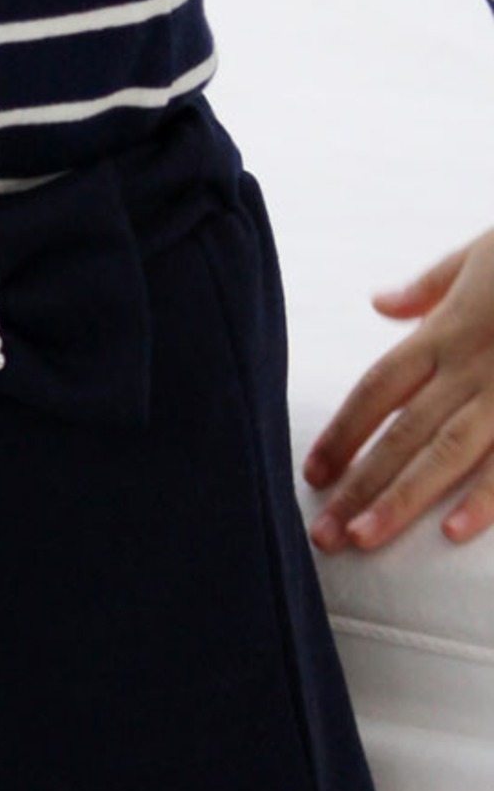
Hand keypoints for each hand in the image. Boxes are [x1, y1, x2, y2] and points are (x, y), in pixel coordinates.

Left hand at [303, 226, 493, 552]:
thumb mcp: (484, 252)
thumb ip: (430, 285)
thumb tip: (380, 301)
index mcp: (447, 330)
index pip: (376, 389)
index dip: (342, 433)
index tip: (313, 476)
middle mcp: (472, 365)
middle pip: (402, 432)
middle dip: (359, 485)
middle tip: (323, 534)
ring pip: (448, 452)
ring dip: (403, 498)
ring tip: (364, 538)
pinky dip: (487, 496)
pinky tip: (453, 531)